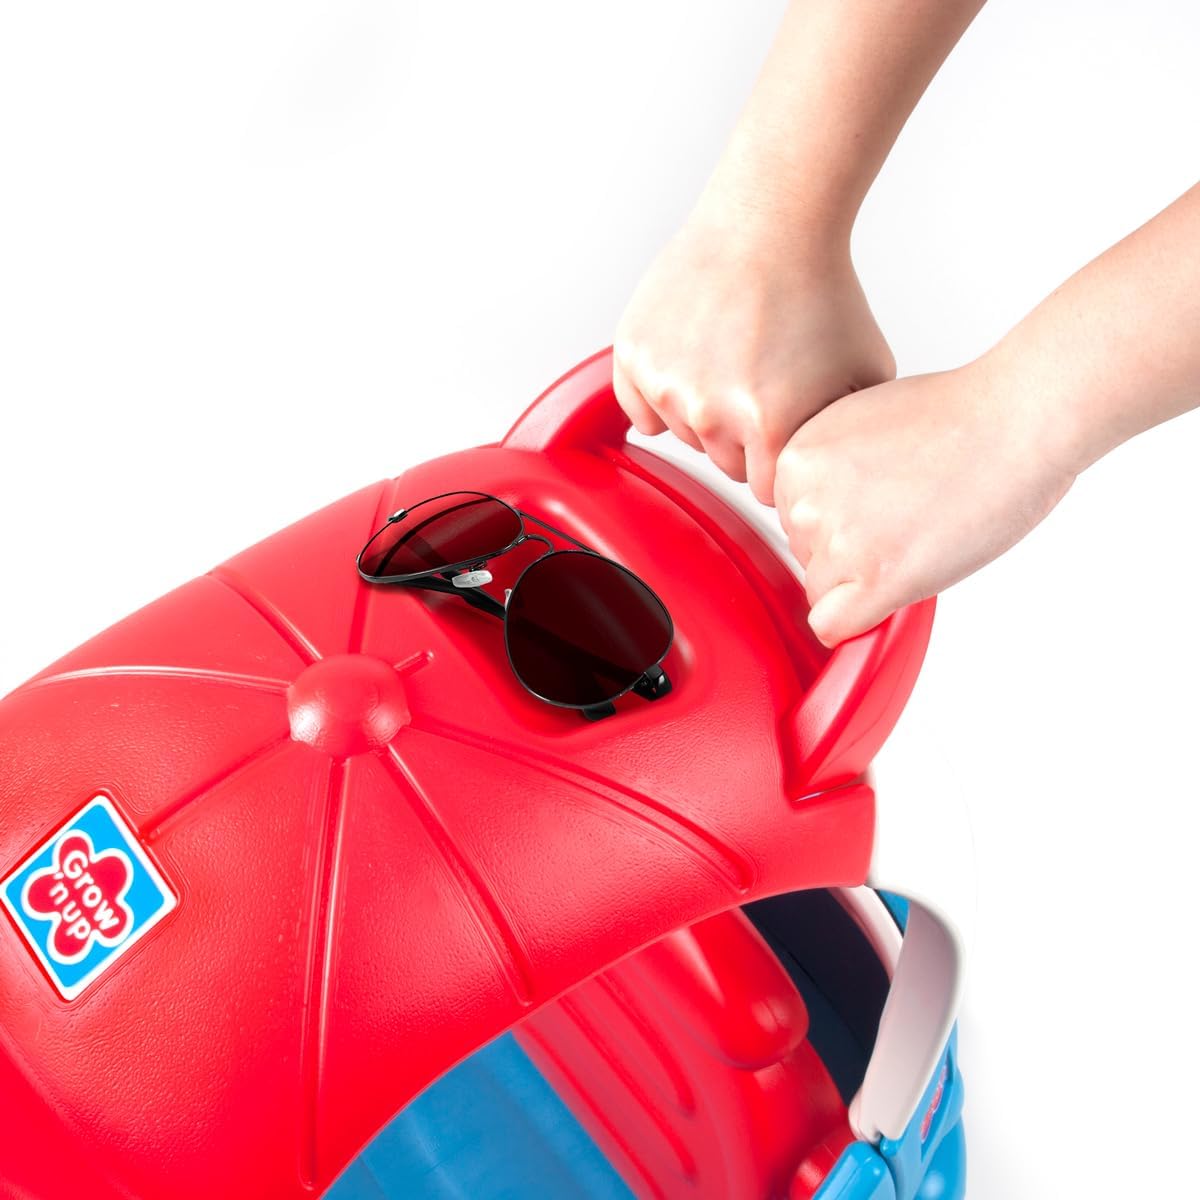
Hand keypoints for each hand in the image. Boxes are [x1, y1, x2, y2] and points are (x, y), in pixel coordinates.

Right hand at [612, 199, 894, 505]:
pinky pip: (639, 408)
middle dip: (743, 439)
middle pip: (723, 463)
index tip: (786, 430)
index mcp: (768, 427)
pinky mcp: (635, 355)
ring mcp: (667, 383)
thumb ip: (845, 438)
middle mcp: (711, 413)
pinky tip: (692, 363)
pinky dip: (659, 395)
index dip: (778, 463)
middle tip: (762, 385)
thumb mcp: (866, 375)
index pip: (764, 490)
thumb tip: (838, 479)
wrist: (771, 222)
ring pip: (683, 433)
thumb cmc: (820, 290)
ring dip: (704, 412)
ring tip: (732, 360)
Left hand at [773, 360, 1079, 645]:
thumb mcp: (862, 427)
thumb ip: (831, 472)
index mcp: (797, 459)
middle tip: (910, 518)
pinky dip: (862, 621)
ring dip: (866, 582)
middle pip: (807, 559)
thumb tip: (826, 513)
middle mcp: (805, 499)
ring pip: (823, 594)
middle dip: (852, 552)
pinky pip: (834, 627)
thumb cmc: (963, 417)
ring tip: (919, 536)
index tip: (881, 507)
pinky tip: (899, 586)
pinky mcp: (873, 576)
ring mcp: (837, 539)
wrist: (1016, 421)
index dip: (841, 523)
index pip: (793, 523)